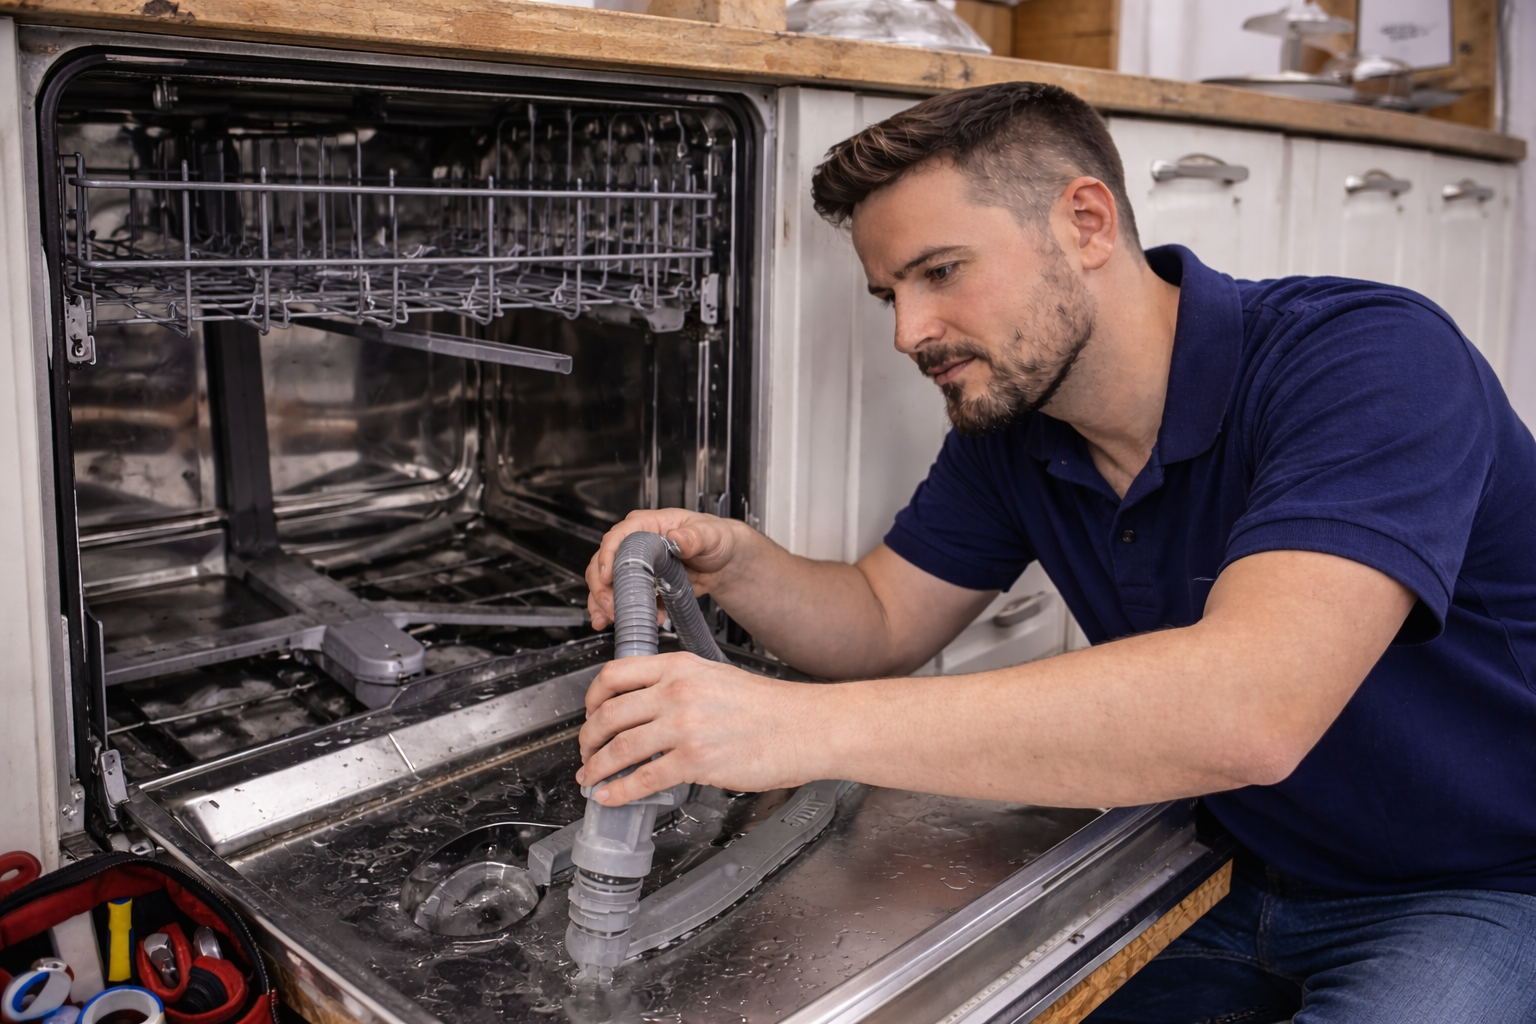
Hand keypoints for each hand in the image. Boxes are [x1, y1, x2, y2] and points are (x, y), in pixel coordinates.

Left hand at [575, 652, 827, 803]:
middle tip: (585, 751)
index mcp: (680, 667)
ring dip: (596, 767)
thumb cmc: (770, 708)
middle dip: (587, 738)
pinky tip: (610, 796)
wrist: (805, 727)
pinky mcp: (695, 760)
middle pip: (609, 713)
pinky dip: (619, 790)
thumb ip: (680, 686)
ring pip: (618, 747)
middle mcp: (677, 691)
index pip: (615, 674)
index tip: (589, 713)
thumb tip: (648, 709)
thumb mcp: (717, 678)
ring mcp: (684, 726)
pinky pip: (643, 778)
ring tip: (590, 777)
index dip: (591, 698)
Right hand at [585, 509, 745, 629]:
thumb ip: (695, 536)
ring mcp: (637, 568)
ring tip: (607, 620)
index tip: (607, 575)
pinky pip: (628, 602)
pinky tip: (639, 622)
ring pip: (609, 585)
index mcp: (646, 525)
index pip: (617, 537)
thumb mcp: (709, 534)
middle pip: (604, 563)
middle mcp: (635, 546)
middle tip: (610, 607)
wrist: (724, 562)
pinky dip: (626, 614)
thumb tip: (678, 539)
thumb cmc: (714, 537)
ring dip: (604, 605)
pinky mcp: (644, 588)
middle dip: (602, 588)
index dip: (608, 556)